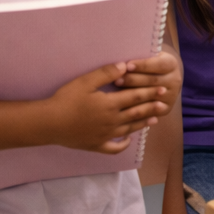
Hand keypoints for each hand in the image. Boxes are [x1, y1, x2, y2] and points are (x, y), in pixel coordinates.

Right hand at [42, 62, 169, 152]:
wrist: (48, 123)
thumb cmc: (66, 99)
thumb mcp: (85, 81)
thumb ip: (106, 73)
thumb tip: (125, 66)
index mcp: (110, 104)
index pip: (135, 97)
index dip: (150, 92)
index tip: (163, 90)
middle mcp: (111, 121)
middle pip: (136, 113)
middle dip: (151, 107)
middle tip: (164, 103)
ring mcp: (104, 135)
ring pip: (129, 129)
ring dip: (142, 123)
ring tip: (154, 119)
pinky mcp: (95, 145)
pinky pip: (113, 148)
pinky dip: (123, 145)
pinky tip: (128, 140)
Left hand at [116, 51, 180, 109]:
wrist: (161, 80)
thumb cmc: (147, 66)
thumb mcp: (149, 57)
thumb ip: (141, 55)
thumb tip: (122, 55)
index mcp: (171, 64)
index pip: (159, 64)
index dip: (143, 65)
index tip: (127, 65)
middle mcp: (175, 79)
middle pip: (153, 80)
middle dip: (133, 80)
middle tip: (116, 80)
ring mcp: (172, 95)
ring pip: (151, 96)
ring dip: (133, 95)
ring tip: (116, 93)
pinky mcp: (166, 109)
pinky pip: (151, 111)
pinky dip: (139, 110)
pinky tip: (125, 109)